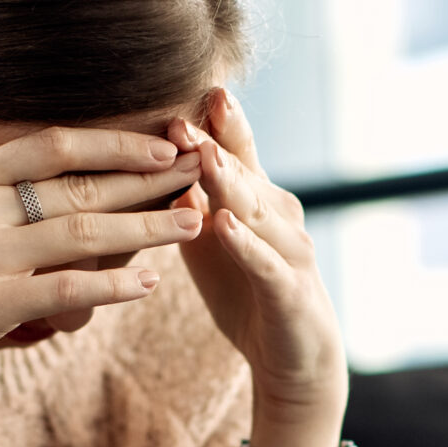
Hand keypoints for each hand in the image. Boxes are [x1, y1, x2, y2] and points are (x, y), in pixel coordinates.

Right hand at [0, 79, 201, 446]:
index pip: (49, 146)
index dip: (112, 142)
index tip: (162, 142)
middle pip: (78, 184)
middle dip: (147, 178)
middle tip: (201, 171)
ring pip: (84, 232)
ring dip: (147, 227)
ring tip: (196, 222)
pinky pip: (68, 289)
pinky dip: (113, 285)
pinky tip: (150, 283)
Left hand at [168, 87, 347, 446]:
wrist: (294, 359)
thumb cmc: (247, 293)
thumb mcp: (210, 245)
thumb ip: (189, 206)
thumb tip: (152, 167)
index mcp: (256, 200)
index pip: (235, 151)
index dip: (216, 122)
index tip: (190, 87)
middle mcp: (278, 216)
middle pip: (243, 173)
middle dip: (213, 143)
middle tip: (182, 113)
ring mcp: (288, 252)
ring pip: (255, 211)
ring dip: (229, 182)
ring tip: (201, 155)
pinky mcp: (288, 292)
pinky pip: (264, 263)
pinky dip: (244, 244)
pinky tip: (223, 224)